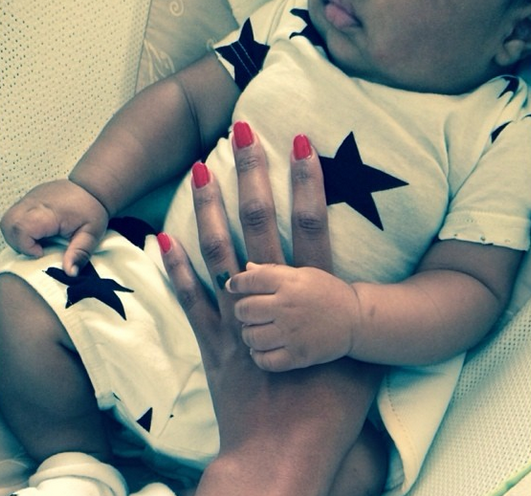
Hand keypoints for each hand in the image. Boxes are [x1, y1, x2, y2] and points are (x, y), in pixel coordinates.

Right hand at [0, 179, 108, 275]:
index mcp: (48, 212)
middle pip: (8, 225)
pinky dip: (20, 229)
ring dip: (17, 236)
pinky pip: (13, 216)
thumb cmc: (91, 210)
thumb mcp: (91, 234)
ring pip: (7, 221)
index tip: (42, 252)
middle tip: (39, 249)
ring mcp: (28, 199)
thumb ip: (80, 253)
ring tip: (38, 242)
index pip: (21, 229)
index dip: (26, 246)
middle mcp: (33, 203)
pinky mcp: (27, 199)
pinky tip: (38, 233)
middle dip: (18, 243)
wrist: (91, 188)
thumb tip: (70, 273)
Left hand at [161, 124, 384, 495]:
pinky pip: (191, 298)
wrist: (288, 447)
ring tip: (200, 170)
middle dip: (251, 175)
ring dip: (209, 207)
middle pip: (259, 225)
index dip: (308, 180)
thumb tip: (372, 299)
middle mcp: (272, 294)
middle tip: (241, 135)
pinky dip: (177, 267)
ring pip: (219, 252)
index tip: (300, 141)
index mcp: (312, 293)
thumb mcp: (361, 357)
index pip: (311, 223)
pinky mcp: (217, 340)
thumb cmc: (332, 406)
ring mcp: (238, 315)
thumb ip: (358, 322)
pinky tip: (165, 238)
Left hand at [229, 262, 358, 370]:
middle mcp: (287, 307)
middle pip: (245, 310)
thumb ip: (273, 271)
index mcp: (288, 283)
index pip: (249, 280)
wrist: (357, 319)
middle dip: (242, 310)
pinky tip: (262, 349)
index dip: (236, 283)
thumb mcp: (304, 274)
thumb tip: (246, 267)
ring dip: (248, 334)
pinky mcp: (298, 356)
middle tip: (248, 312)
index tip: (233, 287)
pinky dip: (258, 356)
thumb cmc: (327, 293)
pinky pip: (265, 361)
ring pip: (250, 337)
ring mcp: (292, 334)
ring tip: (256, 330)